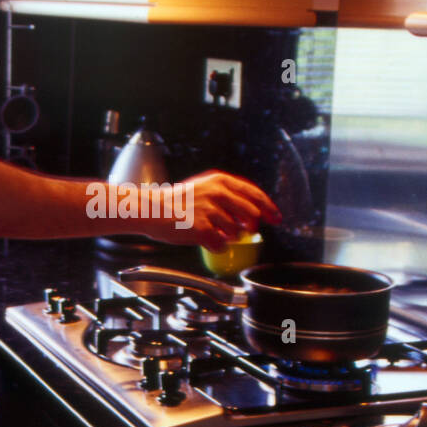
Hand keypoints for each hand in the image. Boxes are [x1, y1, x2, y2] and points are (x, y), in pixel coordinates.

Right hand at [144, 170, 281, 251]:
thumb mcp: (203, 188)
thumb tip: (249, 213)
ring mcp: (209, 210)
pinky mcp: (201, 228)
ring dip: (229, 236)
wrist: (150, 209)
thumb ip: (227, 196)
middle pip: (251, 214)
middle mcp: (216, 193)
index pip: (254, 194)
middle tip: (247, 230)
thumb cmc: (175, 202)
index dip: (269, 207)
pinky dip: (216, 246)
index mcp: (219, 181)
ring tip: (213, 231)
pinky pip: (220, 244)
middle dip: (253, 226)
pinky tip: (206, 240)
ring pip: (236, 231)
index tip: (276, 218)